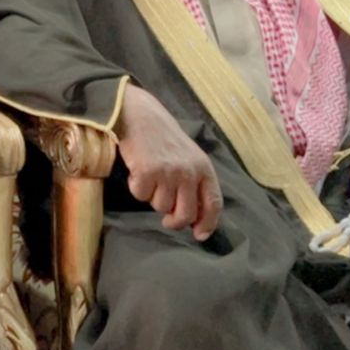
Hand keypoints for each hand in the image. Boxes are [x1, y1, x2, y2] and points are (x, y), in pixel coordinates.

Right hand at [115, 84, 221, 240]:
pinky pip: (141, 195)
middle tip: (166, 220)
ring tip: (150, 176)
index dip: (208, 223)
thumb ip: (194, 182)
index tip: (199, 235)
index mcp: (204, 168)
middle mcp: (189, 172)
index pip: (212, 203)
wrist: (140, 115)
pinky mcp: (147, 172)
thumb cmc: (163, 138)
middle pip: (185, 214)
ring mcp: (168, 172)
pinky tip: (138, 171)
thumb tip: (192, 218)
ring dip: (152, 197)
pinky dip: (136, 187)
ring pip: (160, 206)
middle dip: (174, 221)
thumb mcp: (188, 158)